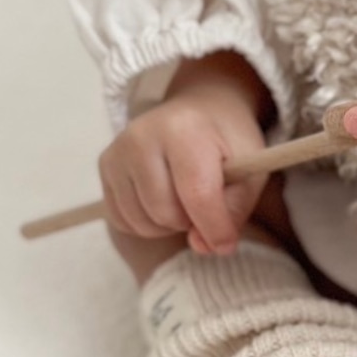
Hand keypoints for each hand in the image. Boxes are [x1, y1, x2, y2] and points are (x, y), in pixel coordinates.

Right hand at [97, 52, 270, 255]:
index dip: (214, 228)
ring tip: (185, 201)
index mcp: (185, 130)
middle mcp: (143, 136)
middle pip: (165, 212)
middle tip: (205, 204)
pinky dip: (146, 223)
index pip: (197, 194)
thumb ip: (234, 210)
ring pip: (141, 221)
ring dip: (168, 225)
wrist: (200, 110)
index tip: (226, 244)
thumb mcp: (250, 170)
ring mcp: (118, 150)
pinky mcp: (106, 164)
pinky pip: (122, 219)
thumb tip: (203, 246)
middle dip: (191, 222)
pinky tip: (163, 202)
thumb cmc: (228, 142)